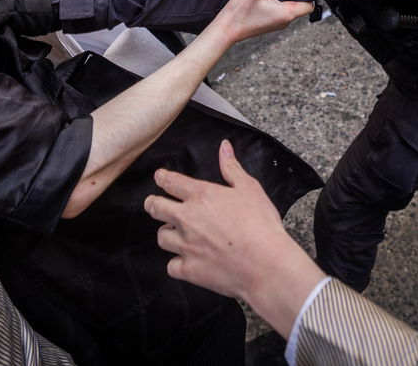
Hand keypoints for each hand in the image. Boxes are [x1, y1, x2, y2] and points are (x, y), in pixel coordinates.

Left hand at [145, 140, 323, 336]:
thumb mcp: (250, 188)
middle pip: (156, 208)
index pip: (171, 182)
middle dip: (152, 204)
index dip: (162, 178)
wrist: (265, 263)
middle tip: (154, 204)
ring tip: (172, 233)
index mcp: (201, 195)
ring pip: (161, 237)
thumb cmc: (260, 225)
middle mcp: (187, 219)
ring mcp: (186, 245)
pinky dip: (177, 263)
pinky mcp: (189, 270)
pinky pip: (171, 266)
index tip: (159, 177)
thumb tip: (224, 147)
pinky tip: (184, 261)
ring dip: (166, 233)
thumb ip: (232, 167)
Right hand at [201, 0, 311, 47]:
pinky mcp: (267, 22)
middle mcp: (284, 21)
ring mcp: (275, 23)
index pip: (310, 6)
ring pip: (288, 7)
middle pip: (299, 5)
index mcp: (286, 14)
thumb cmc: (240, 14)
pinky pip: (278, 10)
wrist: (225, 29)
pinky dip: (276, 1)